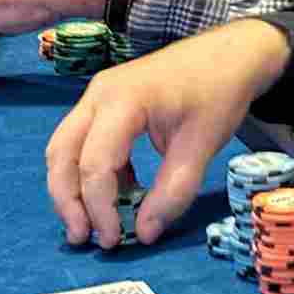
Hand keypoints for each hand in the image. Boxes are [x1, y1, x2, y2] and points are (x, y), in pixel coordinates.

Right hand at [45, 19, 291, 248]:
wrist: (231, 53)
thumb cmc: (217, 93)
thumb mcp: (202, 145)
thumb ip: (173, 192)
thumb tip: (144, 234)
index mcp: (123, 101)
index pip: (95, 163)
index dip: (99, 207)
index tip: (115, 240)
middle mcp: (100, 95)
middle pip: (62, 154)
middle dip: (67, 200)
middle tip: (83, 238)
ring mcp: (99, 95)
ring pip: (65, 148)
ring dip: (72, 188)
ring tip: (90, 225)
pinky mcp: (105, 103)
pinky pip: (84, 142)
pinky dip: (91, 172)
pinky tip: (115, 197)